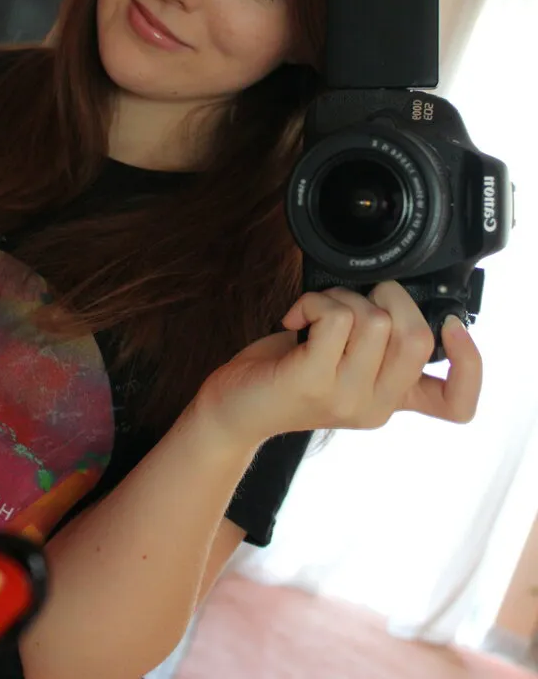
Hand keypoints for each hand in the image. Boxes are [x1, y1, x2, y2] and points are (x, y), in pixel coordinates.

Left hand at [198, 281, 482, 449]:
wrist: (232, 408)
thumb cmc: (285, 373)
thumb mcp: (343, 362)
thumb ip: (378, 342)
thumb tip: (396, 294)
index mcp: (390, 399)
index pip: (457, 403)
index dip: (470, 363)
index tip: (450, 327)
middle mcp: (375, 405)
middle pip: (415, 334)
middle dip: (384, 296)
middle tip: (349, 302)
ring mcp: (344, 397)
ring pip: (373, 319)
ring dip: (339, 298)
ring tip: (314, 315)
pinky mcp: (311, 381)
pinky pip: (335, 317)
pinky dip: (314, 302)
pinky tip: (295, 319)